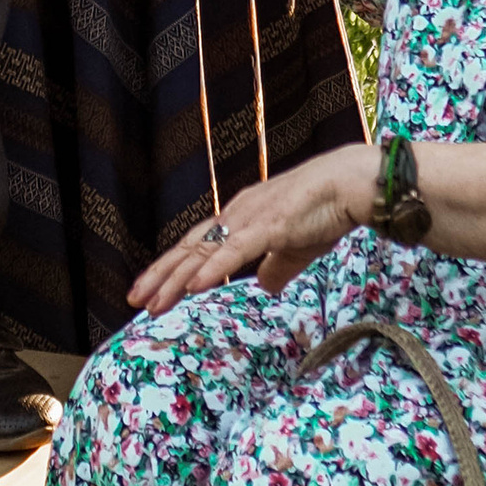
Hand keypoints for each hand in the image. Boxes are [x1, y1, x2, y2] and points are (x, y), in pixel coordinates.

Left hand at [130, 145, 375, 314]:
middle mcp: (237, 214)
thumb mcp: (295, 247)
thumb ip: (276, 266)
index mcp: (240, 218)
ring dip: (176, 279)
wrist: (350, 183)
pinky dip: (212, 268)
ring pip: (204, 251)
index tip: (151, 291)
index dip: (172, 269)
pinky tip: (194, 286)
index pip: (197, 245)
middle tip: (135, 300)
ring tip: (153, 302)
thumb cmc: (325, 210)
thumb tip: (265, 286)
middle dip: (160, 276)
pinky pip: (235, 249)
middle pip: (190, 248)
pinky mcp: (269, 225)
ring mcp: (250, 218)